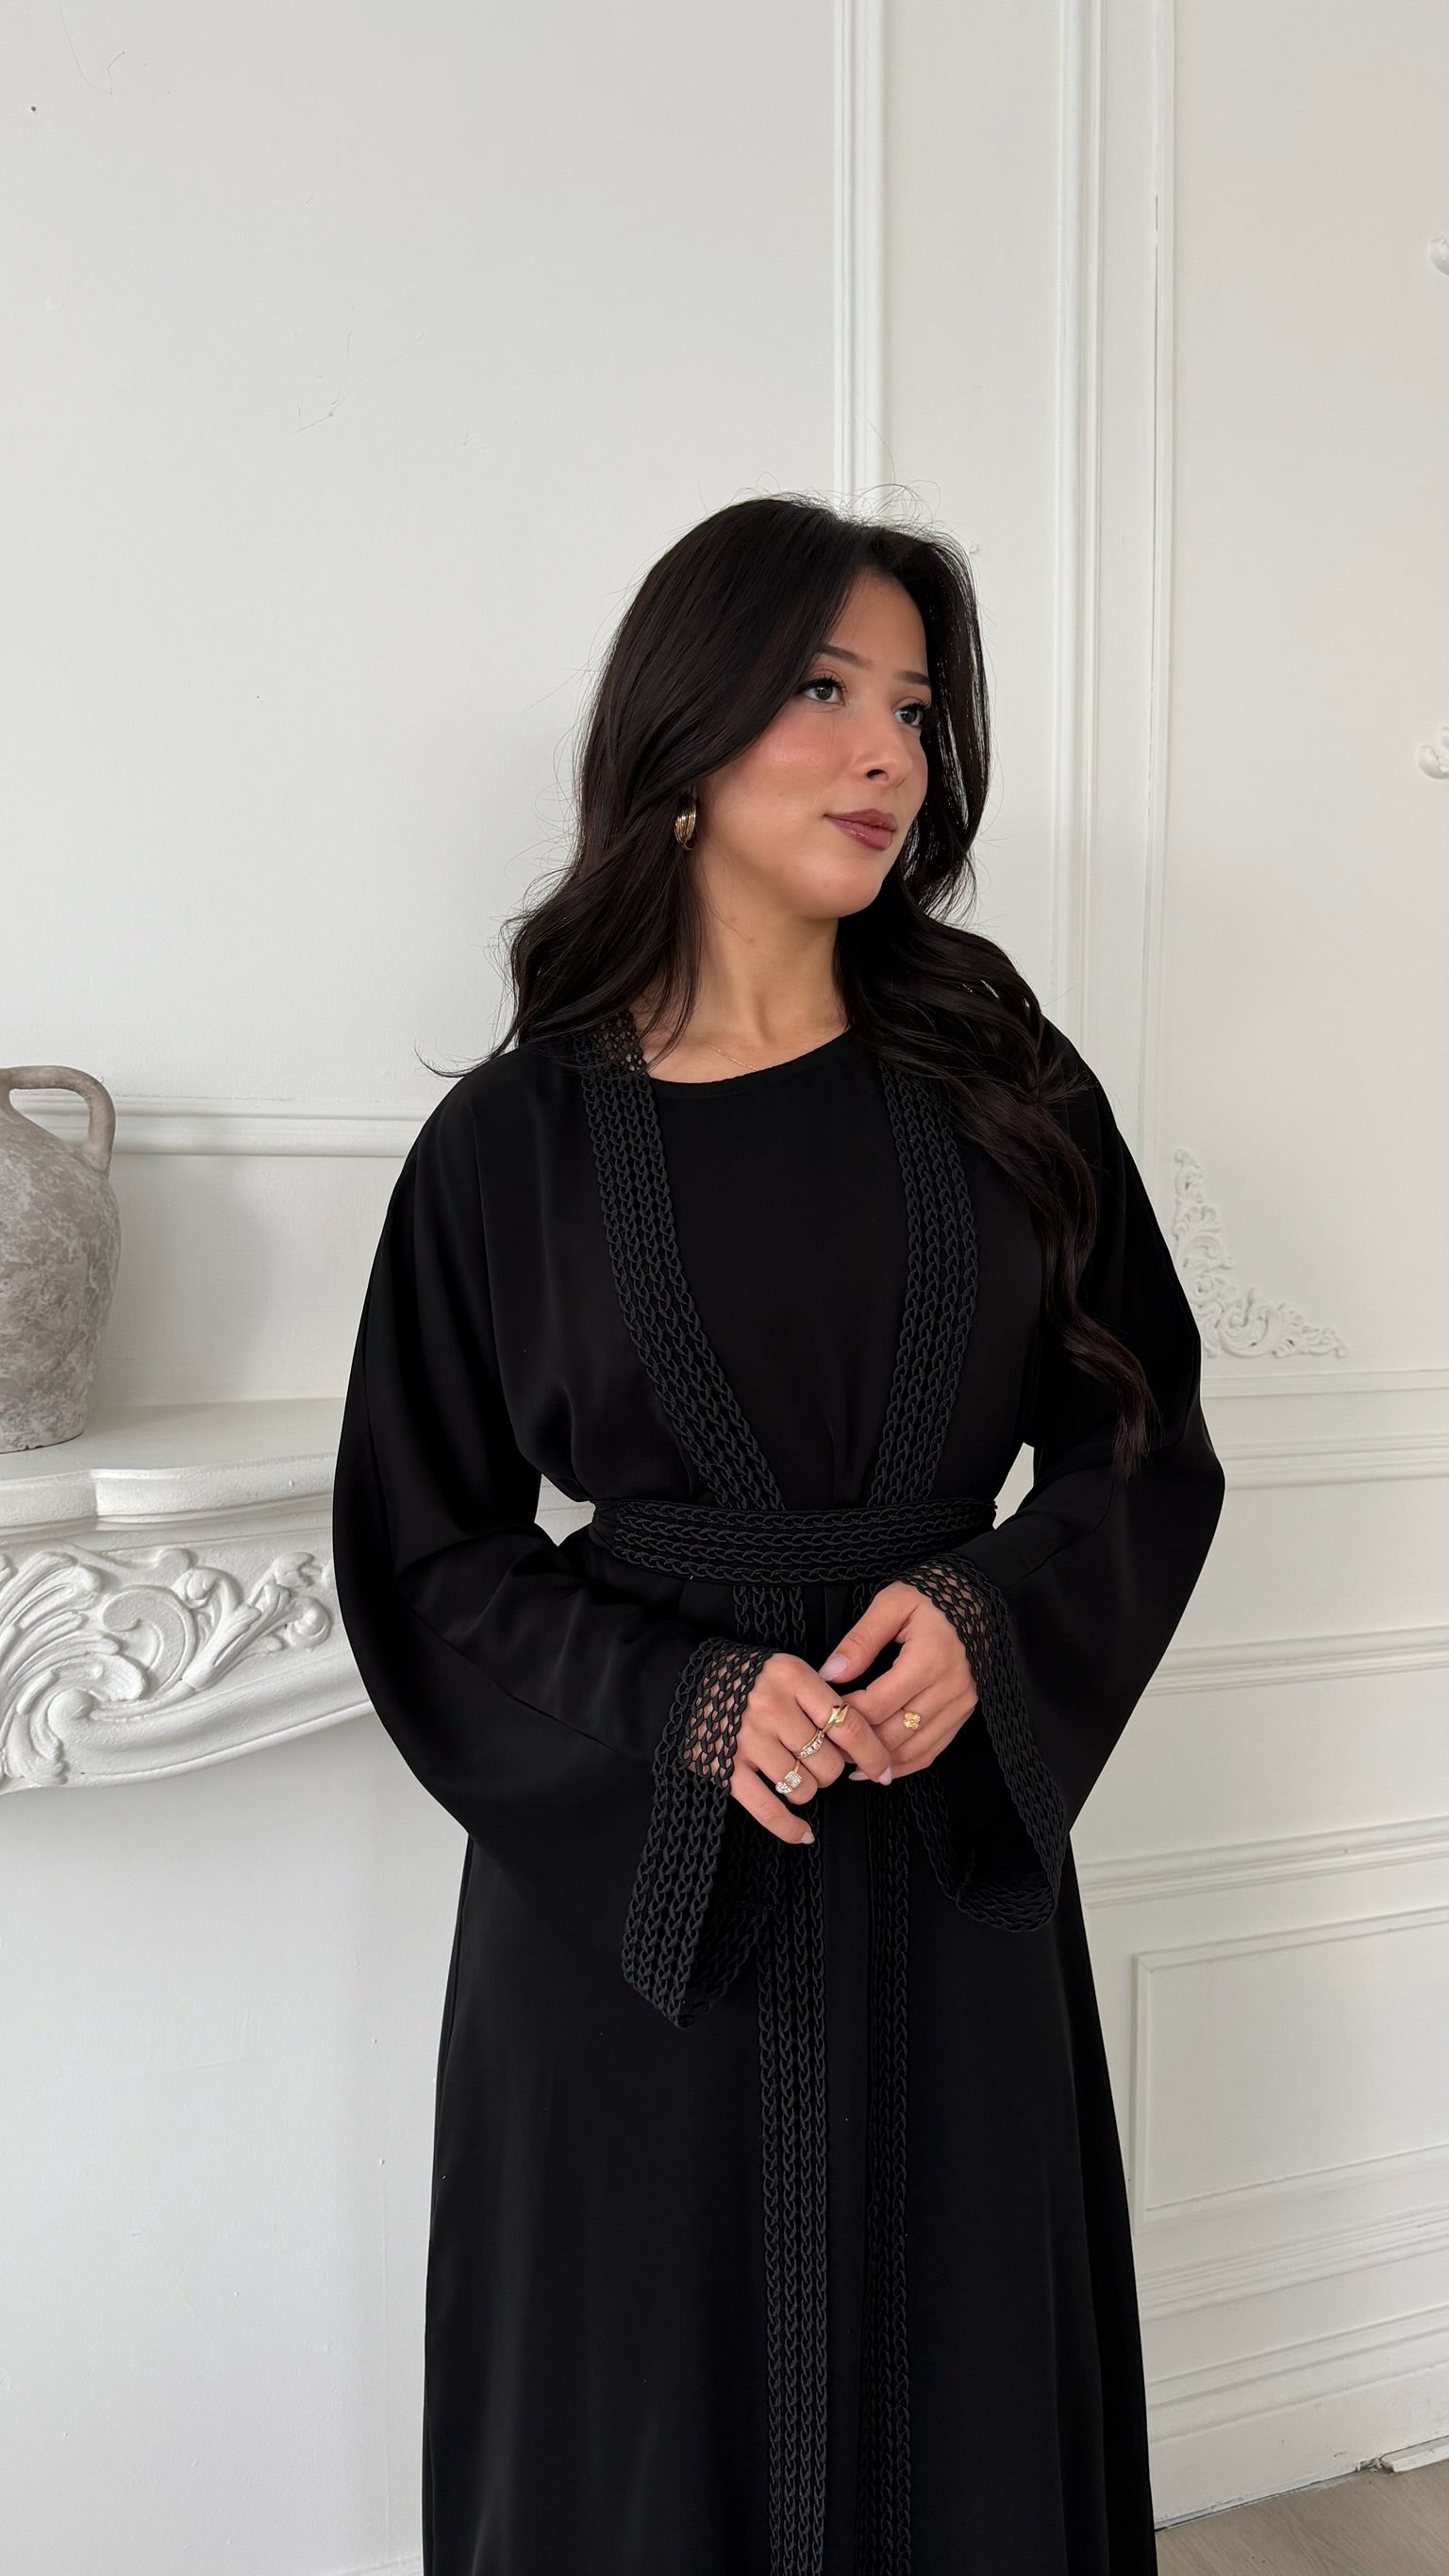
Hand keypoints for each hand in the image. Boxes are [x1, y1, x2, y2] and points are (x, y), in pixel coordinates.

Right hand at [728, 1651, 894, 1844]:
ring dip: (808, 1789)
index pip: (848, 1724)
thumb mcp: (788, 1670)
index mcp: (793, 1677)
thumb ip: (821, 1697)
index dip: (873, 1753)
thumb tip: (864, 1742)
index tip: (884, 1771)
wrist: (688, 1681)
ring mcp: (747, 1740)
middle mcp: (771, 1707)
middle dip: (833, 1770)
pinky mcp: (725, 1768)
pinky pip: (768, 1809)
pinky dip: (790, 1827)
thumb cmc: (750, 1679)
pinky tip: (803, 1833)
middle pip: (828, 1761)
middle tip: (821, 1763)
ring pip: (803, 1787)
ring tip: (797, 1776)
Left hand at [818, 1581, 977, 1778]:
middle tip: (827, 1744)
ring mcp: (960, 1704)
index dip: (846, 1714)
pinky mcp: (964, 1713)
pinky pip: (932, 1750)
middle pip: (894, 1734)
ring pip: (914, 1750)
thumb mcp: (891, 1603)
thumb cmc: (928, 1599)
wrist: (974, 1599)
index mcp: (929, 1659)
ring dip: (879, 1761)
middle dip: (858, 1744)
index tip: (823, 1712)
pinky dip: (904, 1764)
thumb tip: (830, 1674)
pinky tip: (879, 1767)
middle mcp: (949, 1688)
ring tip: (847, 1761)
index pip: (877, 1704)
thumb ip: (860, 1640)